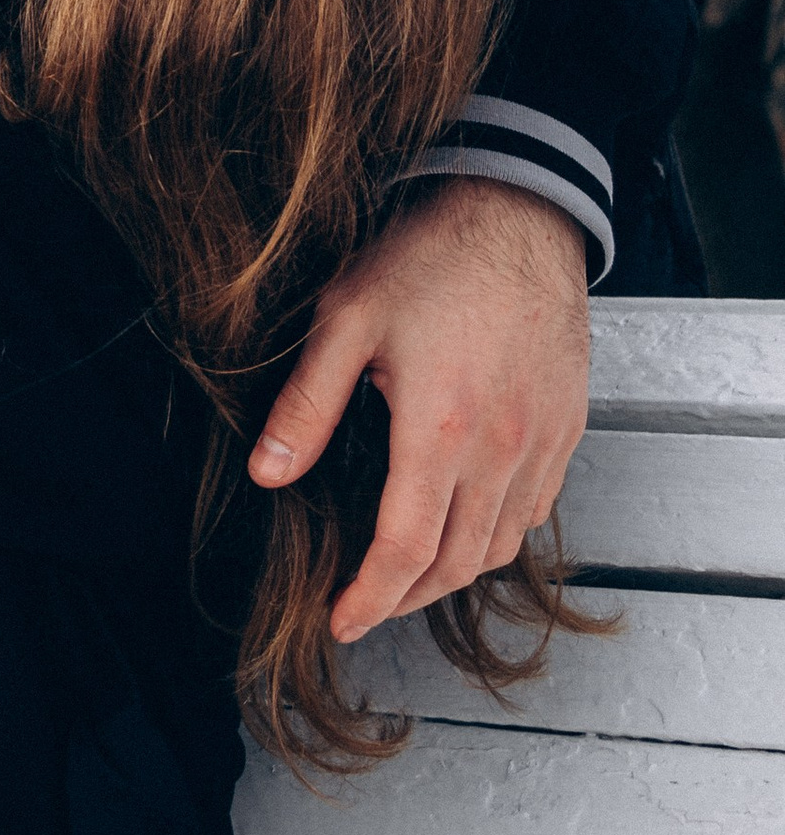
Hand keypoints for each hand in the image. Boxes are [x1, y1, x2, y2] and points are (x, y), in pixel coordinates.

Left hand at [248, 178, 589, 641]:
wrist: (519, 214)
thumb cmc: (429, 257)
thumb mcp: (345, 318)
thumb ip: (306, 404)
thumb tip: (267, 474)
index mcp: (440, 430)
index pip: (404, 550)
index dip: (369, 598)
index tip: (339, 619)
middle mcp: (501, 450)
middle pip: (455, 563)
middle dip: (404, 598)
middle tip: (365, 605)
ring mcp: (542, 443)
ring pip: (501, 545)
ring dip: (452, 573)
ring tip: (407, 576)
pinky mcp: (568, 428)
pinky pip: (536, 509)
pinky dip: (498, 534)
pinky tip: (465, 524)